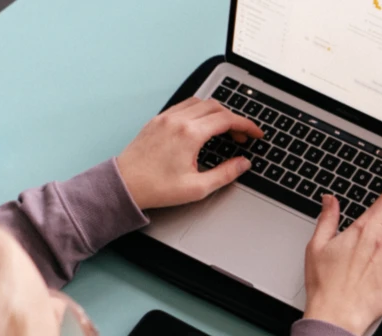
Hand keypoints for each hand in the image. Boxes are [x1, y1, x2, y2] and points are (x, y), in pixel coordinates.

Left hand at [115, 98, 263, 209]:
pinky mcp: (158, 120)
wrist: (125, 184)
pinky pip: (184, 105)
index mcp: (190, 134)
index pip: (227, 119)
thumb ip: (225, 173)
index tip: (255, 133)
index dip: (247, 125)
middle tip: (241, 136)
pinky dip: (200, 111)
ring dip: (217, 112)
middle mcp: (178, 120)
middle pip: (216, 107)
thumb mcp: (197, 187)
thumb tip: (242, 163)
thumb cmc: (156, 187)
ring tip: (224, 129)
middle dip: (234, 119)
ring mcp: (166, 117)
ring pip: (200, 103)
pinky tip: (203, 125)